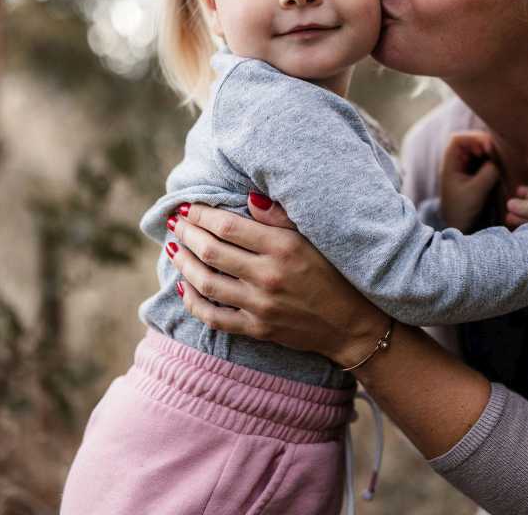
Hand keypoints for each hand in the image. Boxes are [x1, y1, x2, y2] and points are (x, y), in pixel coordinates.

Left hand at [165, 194, 388, 367]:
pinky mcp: (257, 329)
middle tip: (176, 222)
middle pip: (211, 251)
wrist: (353, 324)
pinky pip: (213, 316)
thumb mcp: (315, 238)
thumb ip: (280, 218)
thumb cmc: (337, 273)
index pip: (228, 226)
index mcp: (284, 247)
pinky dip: (193, 301)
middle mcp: (268, 276)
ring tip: (175, 249)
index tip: (190, 206)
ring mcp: (260, 305)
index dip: (202, 214)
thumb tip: (249, 198)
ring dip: (184, 263)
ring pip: (205, 282)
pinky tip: (184, 286)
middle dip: (187, 233)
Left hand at [440, 131, 500, 230]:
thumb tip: (497, 160)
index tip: (486, 148)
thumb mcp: (476, 191)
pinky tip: (499, 168)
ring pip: (478, 152)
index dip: (473, 138)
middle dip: (484, 144)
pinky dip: (491, 162)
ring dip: (489, 154)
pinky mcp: (474, 176)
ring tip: (499, 161)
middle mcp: (456, 163)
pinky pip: (483, 162)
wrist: (460, 229)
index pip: (458, 140)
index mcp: (450, 164)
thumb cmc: (463, 210)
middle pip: (470, 142)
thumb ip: (488, 172)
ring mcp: (465, 169)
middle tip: (496, 154)